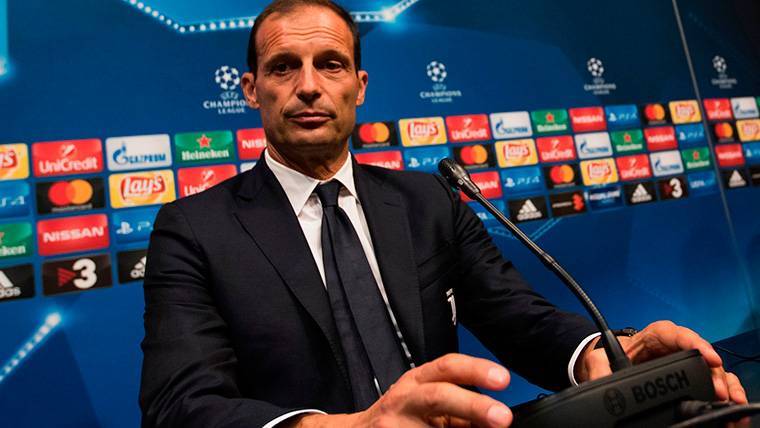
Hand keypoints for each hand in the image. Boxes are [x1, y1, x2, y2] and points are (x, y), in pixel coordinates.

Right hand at [292, 353, 512, 426]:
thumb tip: (498, 417)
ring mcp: (394, 426)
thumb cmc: (401, 417)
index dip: (476, 370)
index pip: (447, 367)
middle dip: (473, 405)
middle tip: (502, 418)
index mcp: (418, 382)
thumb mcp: (429, 403)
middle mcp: (404, 399)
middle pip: (438, 395)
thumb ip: (461, 409)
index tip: (503, 379)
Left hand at [576, 320, 747, 403]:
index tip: (707, 356)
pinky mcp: (687, 375)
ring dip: (719, 380)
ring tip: (726, 397)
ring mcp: (683, 360)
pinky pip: (708, 379)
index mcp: (654, 335)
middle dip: (711, 368)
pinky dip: (719, 388)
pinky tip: (728, 399)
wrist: (611, 366)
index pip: (676, 333)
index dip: (693, 342)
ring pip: (707, 366)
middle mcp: (673, 346)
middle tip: (718, 389)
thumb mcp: (600, 359)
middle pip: (699, 351)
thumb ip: (599, 367)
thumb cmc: (612, 356)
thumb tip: (600, 381)